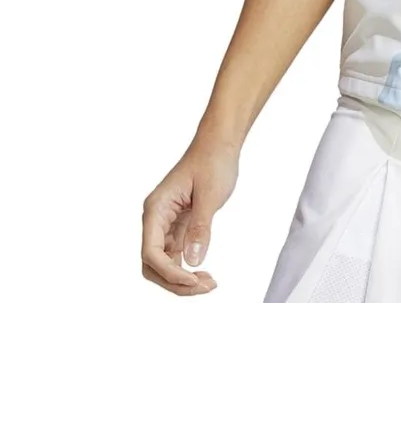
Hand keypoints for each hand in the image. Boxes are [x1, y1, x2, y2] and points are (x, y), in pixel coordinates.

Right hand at [141, 140, 238, 295]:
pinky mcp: (178, 225)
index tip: (194, 279)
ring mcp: (165, 223)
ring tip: (208, 283)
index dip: (170, 273)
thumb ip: (200, 228)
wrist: (220, 144)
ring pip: (163, 262)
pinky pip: (175, 254)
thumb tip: (193, 261)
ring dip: (181, 278)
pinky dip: (187, 266)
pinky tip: (203, 273)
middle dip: (175, 281)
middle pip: (152, 264)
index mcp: (156, 209)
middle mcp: (155, 219)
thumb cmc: (213, 161)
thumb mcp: (210, 195)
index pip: (151, 252)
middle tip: (205, 286)